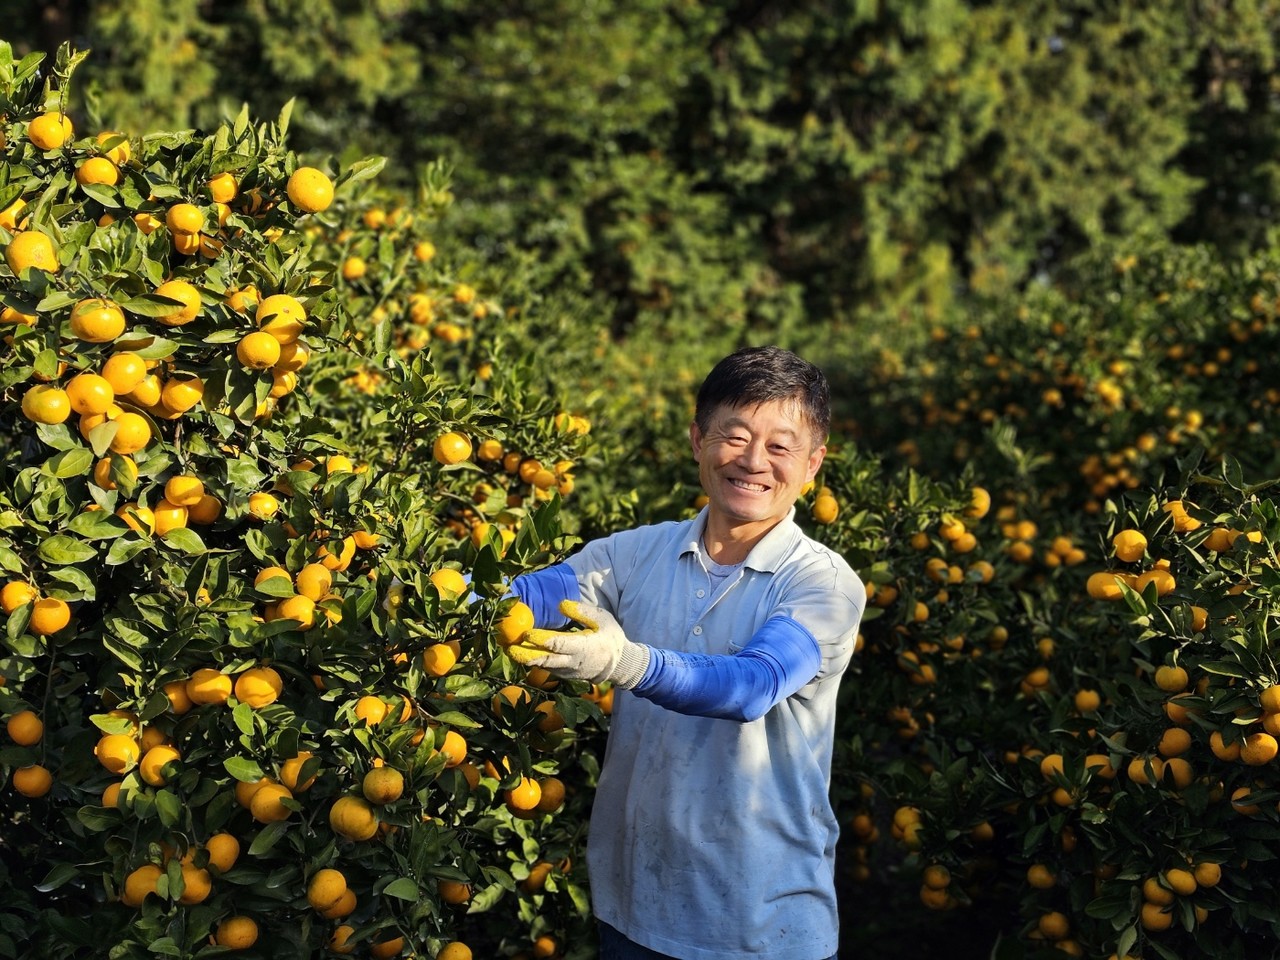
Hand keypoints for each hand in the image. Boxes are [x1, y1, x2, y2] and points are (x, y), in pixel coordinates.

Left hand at [506, 599, 649, 687]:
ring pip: (544, 666)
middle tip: (509, 648)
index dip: (542, 639)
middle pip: (546, 660)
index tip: (527, 633)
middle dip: (526, 655)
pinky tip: (522, 654)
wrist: (620, 664)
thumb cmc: (610, 637)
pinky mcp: (565, 675)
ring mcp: (568, 672)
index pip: (559, 644)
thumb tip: (561, 604)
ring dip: (527, 659)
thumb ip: (582, 612)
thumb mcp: (602, 619)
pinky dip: (534, 662)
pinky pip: (548, 669)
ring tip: (510, 650)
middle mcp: (573, 662)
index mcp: (584, 647)